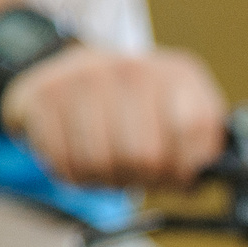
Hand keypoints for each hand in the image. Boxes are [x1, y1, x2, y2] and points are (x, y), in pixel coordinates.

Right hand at [2, 46, 226, 189]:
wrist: (76, 76)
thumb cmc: (141, 114)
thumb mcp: (183, 121)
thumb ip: (202, 151)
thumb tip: (197, 178)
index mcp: (179, 74)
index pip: (194, 128)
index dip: (184, 168)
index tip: (177, 174)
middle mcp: (133, 67)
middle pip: (144, 156)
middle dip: (143, 179)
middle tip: (139, 173)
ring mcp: (85, 75)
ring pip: (101, 163)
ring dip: (107, 179)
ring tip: (111, 164)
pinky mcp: (45, 94)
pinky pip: (64, 163)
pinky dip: (75, 175)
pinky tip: (81, 156)